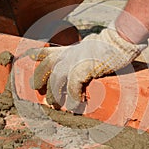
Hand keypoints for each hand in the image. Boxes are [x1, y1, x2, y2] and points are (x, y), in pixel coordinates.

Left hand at [28, 24, 146, 110]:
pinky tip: (77, 104)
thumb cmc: (108, 47)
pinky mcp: (82, 70)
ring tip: (55, 106)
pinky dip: (74, 98)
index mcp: (70, 50)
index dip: (38, 54)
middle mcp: (68, 55)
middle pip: (46, 68)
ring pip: (56, 81)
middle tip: (38, 91)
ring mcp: (73, 62)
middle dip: (40, 79)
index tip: (29, 55)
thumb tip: (80, 70)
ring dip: (55, 95)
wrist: (118, 42)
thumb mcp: (90, 49)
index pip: (49, 51)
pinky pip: (73, 88)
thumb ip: (81, 57)